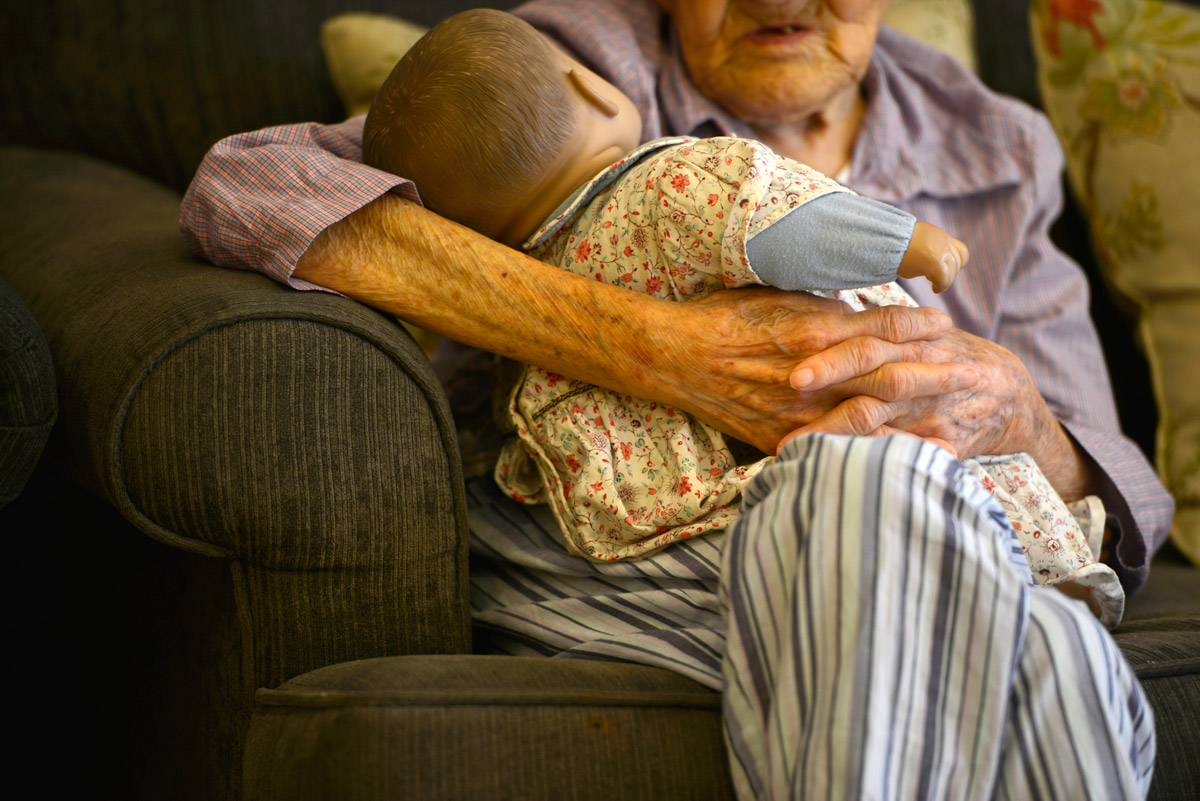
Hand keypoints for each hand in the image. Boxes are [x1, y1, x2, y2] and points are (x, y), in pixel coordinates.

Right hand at [642, 287, 978, 453]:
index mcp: (813, 332)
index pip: (881, 327)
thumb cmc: (721, 318)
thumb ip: (822, 309)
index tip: (946, 323)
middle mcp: (814, 375)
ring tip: (955, 429)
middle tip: (975, 376)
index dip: (917, 325)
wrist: (673, 358)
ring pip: (870, 420)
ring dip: (915, 424)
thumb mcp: (775, 296)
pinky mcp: (783, 438)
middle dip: (935, 376)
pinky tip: (899, 464)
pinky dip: (870, 456)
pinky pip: (836, 450)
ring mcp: (800, 412)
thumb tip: (860, 315)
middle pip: (888, 376)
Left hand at [786, 326, 1099, 499]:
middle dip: (830, 385)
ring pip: (881, 420)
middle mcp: (921, 373)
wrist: (1009, 395)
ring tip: (791, 445)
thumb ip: (873, 328)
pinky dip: (874, 460)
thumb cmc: (948, 358)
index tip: (792, 372)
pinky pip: (905, 453)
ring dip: (835, 432)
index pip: (867, 343)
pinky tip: (840, 468)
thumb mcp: (918, 336)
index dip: (831, 356)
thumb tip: (818, 314)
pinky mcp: (943, 443)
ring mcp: (930, 412)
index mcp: (911, 342)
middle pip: (872, 376)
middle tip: (786, 395)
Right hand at [897, 222, 968, 293]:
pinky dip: (941, 286)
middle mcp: (944, 243)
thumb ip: (928, 247)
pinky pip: (945, 280)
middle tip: (935, 278)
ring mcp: (941, 252)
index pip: (960, 249)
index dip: (956, 261)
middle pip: (958, 262)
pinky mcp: (935, 263)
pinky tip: (935, 289)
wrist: (889, 241)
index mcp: (939, 237)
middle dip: (950, 272)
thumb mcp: (917, 240)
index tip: (946, 268)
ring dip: (944, 279)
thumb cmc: (895, 243)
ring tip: (932, 282)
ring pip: (952, 272)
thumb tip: (927, 258)